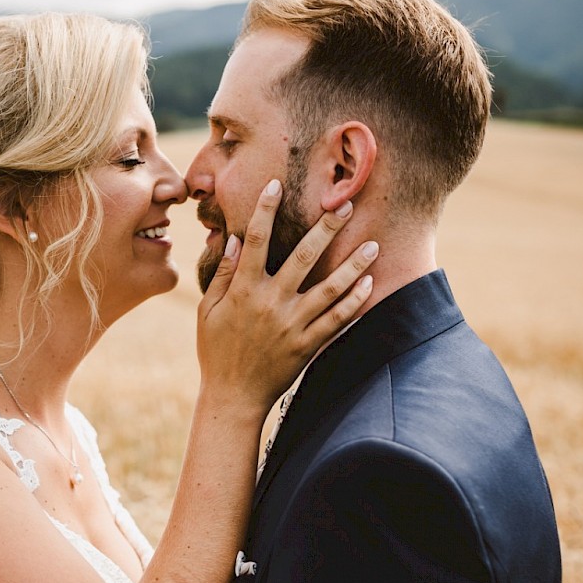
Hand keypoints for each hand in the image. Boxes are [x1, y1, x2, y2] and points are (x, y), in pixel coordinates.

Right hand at [197, 183, 375, 412]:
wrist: (233, 397)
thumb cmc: (216, 351)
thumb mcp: (209, 311)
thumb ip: (222, 275)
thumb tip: (235, 240)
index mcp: (243, 291)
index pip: (256, 241)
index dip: (265, 210)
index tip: (276, 185)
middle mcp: (270, 303)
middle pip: (303, 257)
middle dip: (326, 229)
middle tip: (345, 206)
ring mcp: (292, 325)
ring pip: (329, 288)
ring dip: (353, 264)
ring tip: (374, 244)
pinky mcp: (307, 345)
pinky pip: (336, 321)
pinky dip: (354, 302)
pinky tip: (368, 283)